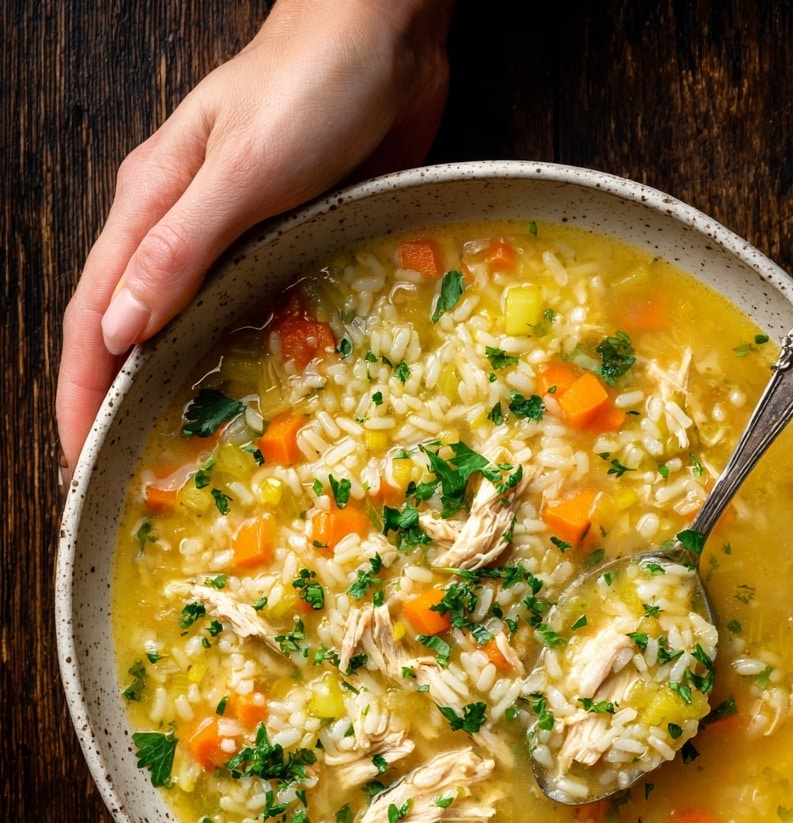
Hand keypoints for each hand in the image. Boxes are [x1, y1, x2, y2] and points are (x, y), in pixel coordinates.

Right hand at [56, 0, 452, 475]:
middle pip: (132, 334)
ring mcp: (233, 241)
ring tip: (187, 458)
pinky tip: (262, 401)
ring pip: (191, 331)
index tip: (78, 463)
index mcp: (149, 209)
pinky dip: (246, 364)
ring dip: (181, 392)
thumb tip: (118, 330)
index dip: (79, 396)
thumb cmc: (308, 86)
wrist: (384, 38)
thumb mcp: (239, 169)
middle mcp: (180, 232)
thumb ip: (179, 248)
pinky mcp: (286, 244)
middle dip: (121, 408)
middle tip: (132, 479)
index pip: (92, 320)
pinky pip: (255, 316)